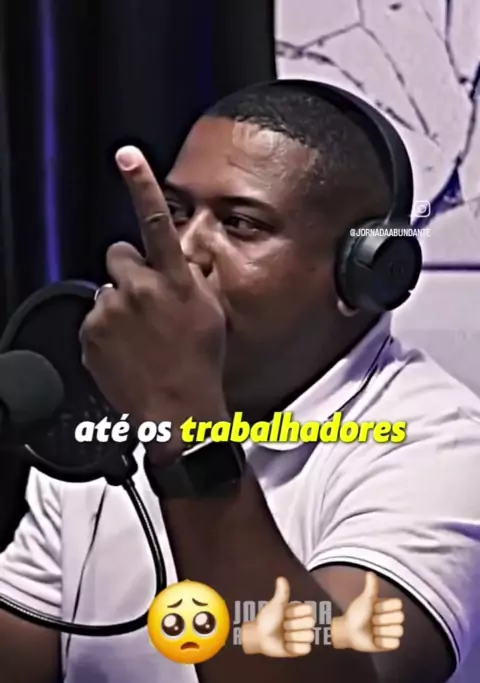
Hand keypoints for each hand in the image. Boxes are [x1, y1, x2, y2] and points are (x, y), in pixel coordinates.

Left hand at [79, 146, 228, 458]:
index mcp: (174, 281)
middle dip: (129, 272)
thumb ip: (194, 278)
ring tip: (141, 337)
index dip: (141, 185)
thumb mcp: (210, 313)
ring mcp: (111, 312)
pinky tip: (128, 351)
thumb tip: (185, 261)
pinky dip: (107, 332)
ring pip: (107, 291)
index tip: (127, 156)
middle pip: (119, 256)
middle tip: (147, 303)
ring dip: (120, 306)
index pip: (156, 222)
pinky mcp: (90, 334)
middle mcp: (139, 290)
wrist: (177, 412)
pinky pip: (94, 319)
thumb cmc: (200, 364)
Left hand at [241, 578, 314, 657]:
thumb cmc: (267, 619)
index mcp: (301, 612)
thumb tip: (281, 578)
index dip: (295, 613)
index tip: (285, 613)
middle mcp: (305, 623)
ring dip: (292, 637)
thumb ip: (282, 593)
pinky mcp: (301, 649)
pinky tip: (286, 645)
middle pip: (310, 623)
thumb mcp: (276, 605)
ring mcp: (304, 636)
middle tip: (283, 625)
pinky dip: (293, 648)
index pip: (309, 610)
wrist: (259, 636)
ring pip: (308, 636)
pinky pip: (305, 649)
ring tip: (284, 636)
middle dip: (292, 625)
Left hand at [331, 572, 403, 652]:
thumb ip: (372, 587)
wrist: (348, 631)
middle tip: (371, 620)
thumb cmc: (356, 614)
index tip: (374, 608)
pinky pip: (395, 643)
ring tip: (372, 630)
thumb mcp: (365, 600)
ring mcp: (392, 631)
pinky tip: (375, 640)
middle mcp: (392, 618)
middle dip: (382, 620)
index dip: (385, 607)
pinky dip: (383, 642)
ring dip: (381, 631)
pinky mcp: (390, 644)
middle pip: (399, 618)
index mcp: (388, 606)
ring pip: (398, 631)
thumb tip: (371, 572)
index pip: (398, 605)